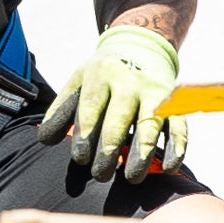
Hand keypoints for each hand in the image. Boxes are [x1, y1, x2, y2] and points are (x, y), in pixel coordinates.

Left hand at [41, 21, 182, 179]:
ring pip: (150, 124)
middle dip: (109, 148)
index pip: (92, 106)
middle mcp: (130, 81)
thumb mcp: (79, 80)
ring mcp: (155, 91)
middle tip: (100, 174)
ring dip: (142, 152)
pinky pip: (179, 126)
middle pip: (119, 118)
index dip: (85, 133)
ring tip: (132, 177)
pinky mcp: (175, 102)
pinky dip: (177, 147)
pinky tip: (168, 168)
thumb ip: (62, 109)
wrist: (142, 45)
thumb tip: (44, 140)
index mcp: (101, 74)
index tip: (80, 158)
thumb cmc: (103, 73)